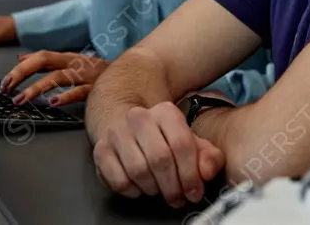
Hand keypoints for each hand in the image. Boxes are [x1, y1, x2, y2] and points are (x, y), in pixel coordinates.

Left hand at [0, 51, 108, 105]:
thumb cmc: (96, 71)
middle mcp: (74, 63)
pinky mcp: (95, 88)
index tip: (5, 82)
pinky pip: (79, 91)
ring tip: (22, 99)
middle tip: (7, 88)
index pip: (40, 57)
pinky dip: (66, 96)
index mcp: (67, 58)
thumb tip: (19, 58)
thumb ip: (45, 61)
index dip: (21, 67)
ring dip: (37, 88)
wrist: (130, 73)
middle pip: (44, 61)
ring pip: (58, 77)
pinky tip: (54, 103)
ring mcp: (84, 75)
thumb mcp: (70, 62)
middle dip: (22, 74)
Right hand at [92, 102, 225, 208]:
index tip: (194, 192)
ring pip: (138, 171)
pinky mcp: (101, 150)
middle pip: (160, 159)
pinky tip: (140, 186)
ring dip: (153, 189)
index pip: (181, 144)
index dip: (191, 174)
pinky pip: (119, 180)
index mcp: (165, 112)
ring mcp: (116, 132)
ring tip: (159, 189)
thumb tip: (207, 171)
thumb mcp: (192, 144)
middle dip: (172, 186)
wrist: (128, 128)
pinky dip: (133, 191)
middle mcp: (138, 117)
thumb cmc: (163, 140)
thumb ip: (208, 157)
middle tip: (177, 197)